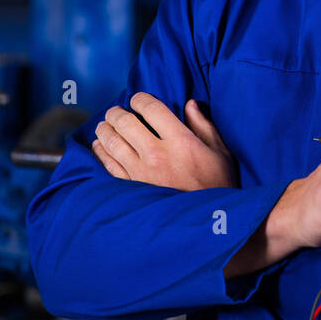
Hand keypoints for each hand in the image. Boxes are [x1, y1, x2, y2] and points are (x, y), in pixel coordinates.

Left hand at [93, 92, 236, 190]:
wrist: (205, 220)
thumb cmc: (218, 184)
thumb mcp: (220, 152)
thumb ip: (204, 126)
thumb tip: (189, 104)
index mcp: (180, 141)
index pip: (152, 109)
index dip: (141, 99)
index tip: (138, 99)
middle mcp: (157, 154)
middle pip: (126, 123)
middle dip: (117, 112)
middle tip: (115, 111)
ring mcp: (141, 172)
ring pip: (112, 142)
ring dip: (105, 129)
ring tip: (104, 125)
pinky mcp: (132, 188)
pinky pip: (108, 165)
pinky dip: (100, 152)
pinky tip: (99, 145)